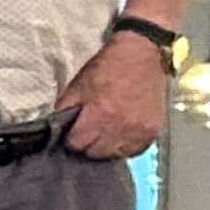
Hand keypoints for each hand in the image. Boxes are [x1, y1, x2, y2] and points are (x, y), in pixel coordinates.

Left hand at [56, 27, 169, 159]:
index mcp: (100, 113)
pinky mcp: (153, 130)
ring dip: (107, 147)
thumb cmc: (105, 69)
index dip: (72, 138)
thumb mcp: (77, 86)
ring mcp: (140, 130)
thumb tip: (57, 130)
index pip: (77, 144)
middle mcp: (121, 126)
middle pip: (96, 153)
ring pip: (115, 154)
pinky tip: (120, 134)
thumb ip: (65, 110)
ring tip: (105, 132)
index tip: (73, 131)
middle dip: (88, 144)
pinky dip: (125, 146)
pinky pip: (134, 151)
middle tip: (89, 132)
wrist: (140, 55)